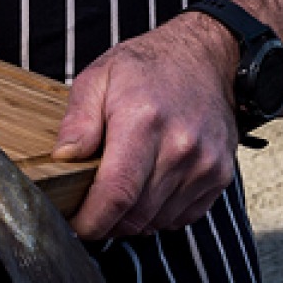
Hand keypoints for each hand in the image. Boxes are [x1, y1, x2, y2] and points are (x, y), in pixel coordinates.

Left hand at [53, 13, 239, 238]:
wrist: (203, 57)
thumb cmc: (147, 66)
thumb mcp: (99, 76)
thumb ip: (78, 120)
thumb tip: (63, 159)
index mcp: (142, 121)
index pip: (117, 193)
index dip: (93, 220)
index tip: (76, 225)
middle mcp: (179, 146)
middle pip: (137, 214)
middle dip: (108, 221)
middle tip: (90, 207)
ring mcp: (204, 164)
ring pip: (158, 221)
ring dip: (133, 219)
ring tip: (119, 191)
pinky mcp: (219, 176)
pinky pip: (182, 217)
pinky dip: (159, 213)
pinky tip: (148, 187)